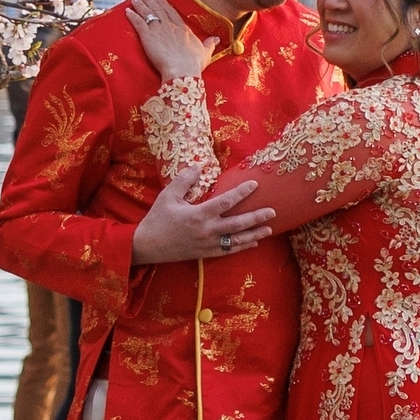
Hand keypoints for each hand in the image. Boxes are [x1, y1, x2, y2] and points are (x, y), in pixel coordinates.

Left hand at [124, 0, 206, 84]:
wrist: (182, 70)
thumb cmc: (193, 63)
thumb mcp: (205, 53)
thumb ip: (210, 44)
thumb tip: (217, 39)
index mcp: (182, 29)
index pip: (171, 12)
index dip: (164, 4)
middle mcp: (170, 26)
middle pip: (158, 10)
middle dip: (150, 0)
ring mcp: (159, 30)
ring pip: (148, 13)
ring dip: (140, 4)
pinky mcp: (148, 36)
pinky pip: (138, 23)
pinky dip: (132, 16)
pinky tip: (127, 11)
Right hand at [133, 170, 275, 264]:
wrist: (147, 246)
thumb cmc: (157, 219)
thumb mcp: (168, 196)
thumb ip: (184, 180)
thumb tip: (198, 166)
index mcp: (198, 215)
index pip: (226, 202)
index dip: (242, 192)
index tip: (255, 184)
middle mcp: (207, 231)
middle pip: (237, 224)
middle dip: (256, 218)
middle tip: (273, 212)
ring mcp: (207, 244)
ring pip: (236, 240)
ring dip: (254, 235)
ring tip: (270, 229)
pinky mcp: (205, 253)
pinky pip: (228, 251)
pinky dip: (242, 247)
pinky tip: (253, 243)